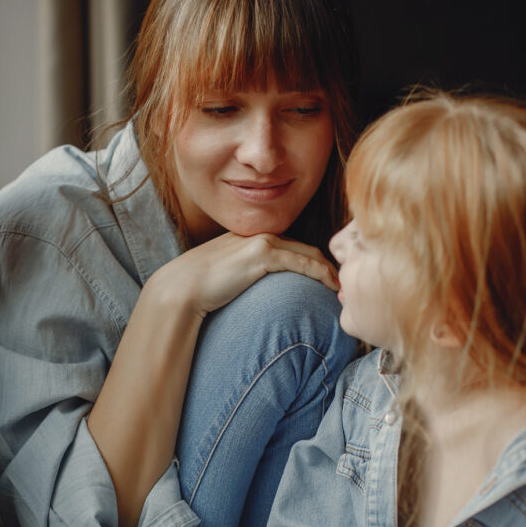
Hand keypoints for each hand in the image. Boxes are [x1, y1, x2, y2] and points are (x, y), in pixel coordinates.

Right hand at [148, 232, 337, 317]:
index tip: (328, 279)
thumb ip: (245, 276)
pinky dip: (321, 274)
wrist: (181, 288)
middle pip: (305, 247)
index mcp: (251, 238)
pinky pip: (302, 262)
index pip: (292, 246)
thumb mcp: (226, 276)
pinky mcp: (263, 254)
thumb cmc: (199, 288)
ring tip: (343, 289)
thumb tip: (254, 293)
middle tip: (344, 283)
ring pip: (308, 253)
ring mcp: (261, 241)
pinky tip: (332, 287)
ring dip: (329, 271)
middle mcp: (259, 234)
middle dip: (328, 264)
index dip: (313, 262)